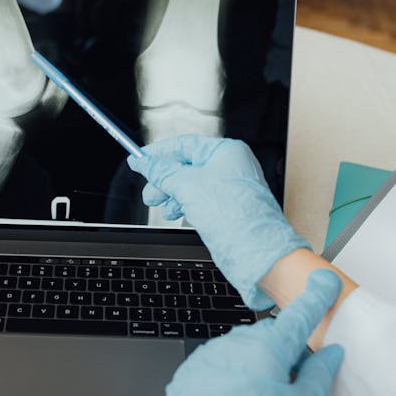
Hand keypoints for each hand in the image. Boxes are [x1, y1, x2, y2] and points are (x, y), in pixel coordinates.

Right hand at [128, 135, 308, 308]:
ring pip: (191, 185)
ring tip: (161, 205)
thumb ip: (162, 172)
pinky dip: (184, 204)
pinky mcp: (227, 208)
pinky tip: (177, 212)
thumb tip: (144, 163)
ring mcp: (230, 188)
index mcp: (227, 151)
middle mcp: (231, 167)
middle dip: (164, 179)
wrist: (255, 251)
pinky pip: (199, 199)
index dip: (159, 152)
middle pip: (186, 166)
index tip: (139, 159)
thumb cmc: (234, 215)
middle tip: (149, 191)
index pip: (185, 145)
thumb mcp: (187, 186)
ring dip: (171, 194)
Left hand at [151, 269, 343, 395]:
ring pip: (239, 352)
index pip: (298, 317)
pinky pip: (216, 369)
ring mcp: (205, 360)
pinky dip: (228, 380)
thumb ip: (318, 376)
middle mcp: (232, 346)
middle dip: (281, 352)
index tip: (324, 284)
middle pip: (267, 337)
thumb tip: (328, 354)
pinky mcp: (186, 378)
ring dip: (253, 367)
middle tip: (290, 385)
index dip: (315, 299)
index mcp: (265, 349)